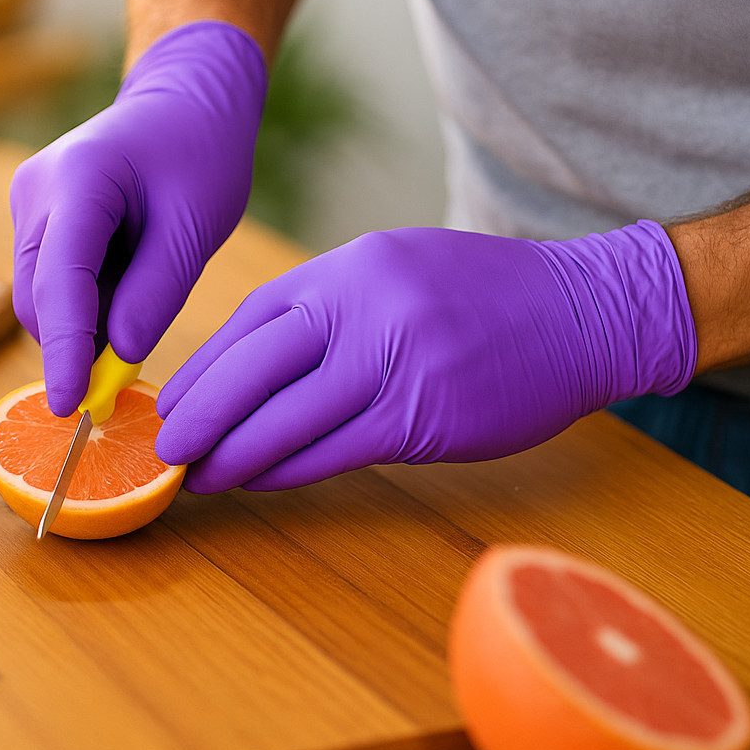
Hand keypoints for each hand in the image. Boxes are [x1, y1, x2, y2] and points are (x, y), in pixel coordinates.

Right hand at [10, 21, 266, 415]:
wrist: (184, 99)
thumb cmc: (199, 152)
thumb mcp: (194, 225)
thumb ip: (156, 292)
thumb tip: (118, 357)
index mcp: (78, 179)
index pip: (60, 281)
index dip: (65, 350)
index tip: (70, 406)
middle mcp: (37, 191)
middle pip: (39, 297)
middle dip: (76, 344)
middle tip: (128, 374)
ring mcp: (29, 204)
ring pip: (40, 297)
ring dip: (84, 324)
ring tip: (143, 300)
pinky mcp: (35, 219)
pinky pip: (50, 282)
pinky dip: (85, 304)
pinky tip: (127, 284)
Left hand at [155, 221, 696, 491]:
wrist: (584, 312)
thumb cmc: (484, 295)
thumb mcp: (396, 268)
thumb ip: (329, 306)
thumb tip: (254, 360)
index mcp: (350, 270)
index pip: (251, 322)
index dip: (202, 367)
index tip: (171, 400)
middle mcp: (365, 310)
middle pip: (252, 371)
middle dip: (199, 415)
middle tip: (164, 448)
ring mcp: (395, 364)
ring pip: (286, 419)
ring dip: (233, 454)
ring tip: (199, 475)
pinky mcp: (424, 417)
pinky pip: (335, 452)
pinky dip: (288, 470)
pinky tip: (259, 480)